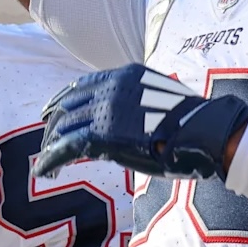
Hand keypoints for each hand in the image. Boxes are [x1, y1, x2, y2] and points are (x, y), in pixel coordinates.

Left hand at [35, 65, 247, 179]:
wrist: (203, 132)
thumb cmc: (191, 122)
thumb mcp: (160, 98)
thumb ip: (138, 101)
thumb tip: (130, 115)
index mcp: (124, 76)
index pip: (82, 85)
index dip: (64, 99)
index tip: (53, 110)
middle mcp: (110, 88)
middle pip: (69, 105)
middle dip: (54, 124)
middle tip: (46, 140)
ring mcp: (105, 110)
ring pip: (64, 127)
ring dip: (51, 144)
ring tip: (46, 159)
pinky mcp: (101, 136)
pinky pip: (66, 147)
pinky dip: (51, 159)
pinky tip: (44, 170)